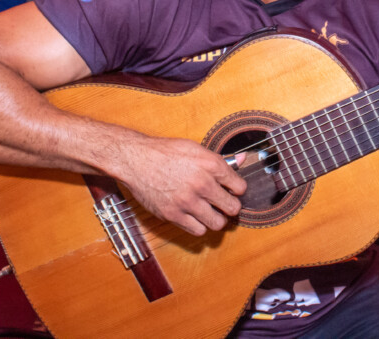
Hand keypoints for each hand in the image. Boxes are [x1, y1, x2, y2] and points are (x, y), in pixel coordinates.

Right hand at [119, 137, 246, 235]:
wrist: (136, 160)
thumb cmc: (165, 152)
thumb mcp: (195, 148)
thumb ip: (220, 159)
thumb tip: (243, 159)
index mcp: (210, 164)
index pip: (240, 187)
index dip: (237, 189)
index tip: (232, 190)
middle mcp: (201, 183)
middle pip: (232, 208)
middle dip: (230, 206)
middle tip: (224, 203)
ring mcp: (187, 201)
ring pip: (217, 223)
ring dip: (216, 218)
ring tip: (210, 211)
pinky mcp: (173, 215)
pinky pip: (198, 230)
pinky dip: (199, 225)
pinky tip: (195, 215)